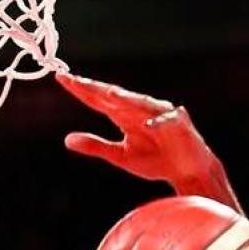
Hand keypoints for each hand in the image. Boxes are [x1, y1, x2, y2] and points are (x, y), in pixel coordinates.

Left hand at [56, 73, 239, 210]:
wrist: (186, 171)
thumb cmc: (155, 160)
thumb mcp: (120, 156)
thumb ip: (96, 146)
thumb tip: (67, 139)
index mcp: (123, 115)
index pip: (98, 99)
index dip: (81, 89)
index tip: (62, 78)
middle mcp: (139, 110)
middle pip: (114, 96)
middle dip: (95, 88)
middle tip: (75, 79)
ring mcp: (160, 115)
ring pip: (140, 103)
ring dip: (126, 98)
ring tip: (108, 93)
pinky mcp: (179, 125)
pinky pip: (167, 121)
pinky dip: (158, 123)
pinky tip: (147, 125)